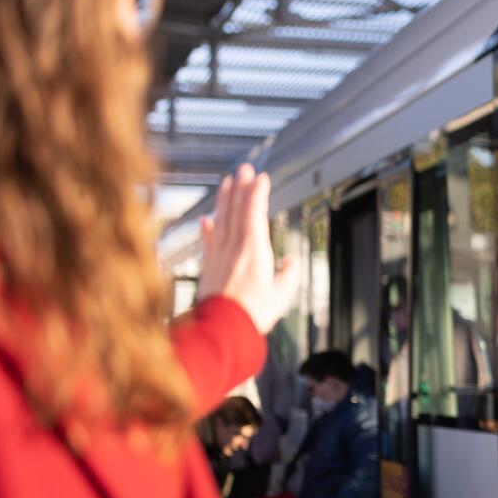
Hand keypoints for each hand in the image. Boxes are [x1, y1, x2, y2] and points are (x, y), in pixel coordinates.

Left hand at [198, 165, 301, 334]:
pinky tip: (206, 219)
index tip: (261, 177)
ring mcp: (219, 256)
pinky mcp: (208, 267)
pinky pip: (207, 242)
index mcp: (254, 251)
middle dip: (241, 188)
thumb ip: (289, 274)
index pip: (255, 214)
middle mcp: (234, 249)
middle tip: (244, 169)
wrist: (223, 328)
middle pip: (236, 211)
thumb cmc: (252, 314)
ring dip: (224, 200)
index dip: (258, 193)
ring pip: (221, 221)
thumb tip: (291, 261)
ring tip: (226, 183)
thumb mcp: (281, 295)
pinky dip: (207, 228)